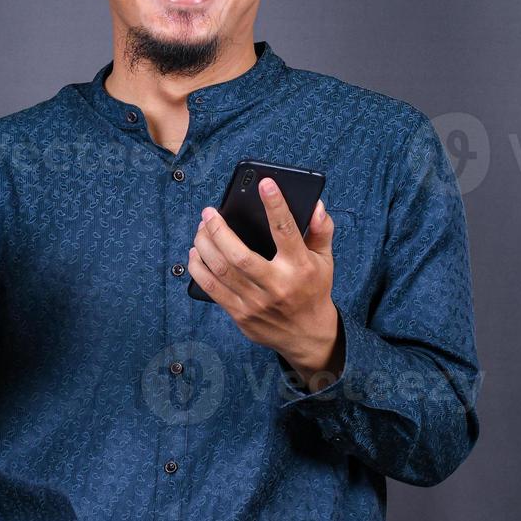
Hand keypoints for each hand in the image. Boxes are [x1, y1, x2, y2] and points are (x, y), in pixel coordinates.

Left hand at [187, 178, 343, 382]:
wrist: (307, 336)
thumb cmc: (313, 291)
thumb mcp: (325, 261)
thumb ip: (321, 231)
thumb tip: (315, 205)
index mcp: (299, 268)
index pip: (286, 232)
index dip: (275, 206)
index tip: (265, 184)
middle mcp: (276, 285)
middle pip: (239, 255)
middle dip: (218, 230)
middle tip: (209, 212)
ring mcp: (255, 303)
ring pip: (221, 271)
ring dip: (205, 246)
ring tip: (201, 229)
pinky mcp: (240, 315)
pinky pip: (212, 289)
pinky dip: (199, 268)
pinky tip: (196, 253)